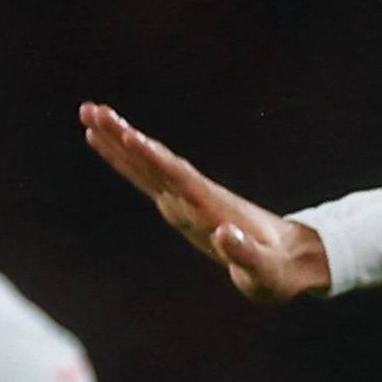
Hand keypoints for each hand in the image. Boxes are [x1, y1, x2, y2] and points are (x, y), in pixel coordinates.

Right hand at [80, 105, 330, 301]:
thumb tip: (223, 233)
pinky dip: (129, 158)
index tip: (129, 135)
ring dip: (119, 139)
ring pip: (148, 163)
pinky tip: (110, 141)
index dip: (153, 159)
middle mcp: (195, 197)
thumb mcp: (265, 271)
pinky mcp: (184, 203)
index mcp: (210, 208)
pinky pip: (151, 176)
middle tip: (91, 111)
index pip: (177, 177)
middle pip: (155, 162)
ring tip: (90, 113)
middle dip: (123, 138)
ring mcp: (188, 198)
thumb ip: (246, 254)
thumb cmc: (277, 270)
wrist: (292, 257)